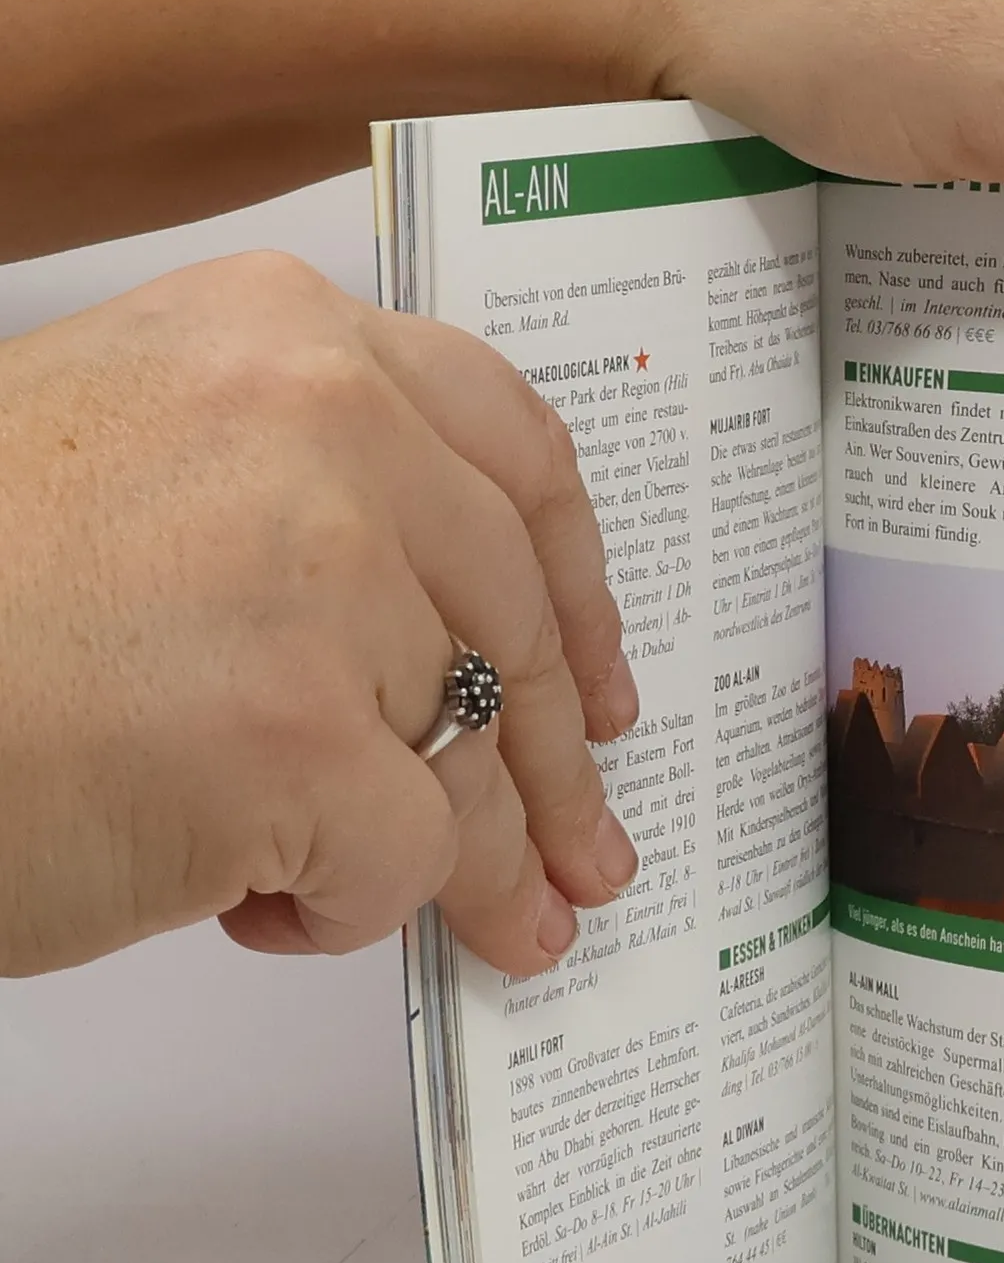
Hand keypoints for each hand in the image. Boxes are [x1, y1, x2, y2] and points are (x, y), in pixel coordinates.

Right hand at [0, 252, 640, 977]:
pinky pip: (403, 855)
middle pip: (516, 619)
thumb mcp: (144, 480)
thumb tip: (451, 671)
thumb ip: (316, 528)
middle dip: (558, 757)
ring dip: (478, 857)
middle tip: (583, 840)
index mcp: (285, 341)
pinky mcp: (300, 736)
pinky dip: (348, 909)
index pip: (513, 453)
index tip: (602, 672)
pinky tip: (262, 905)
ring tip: (506, 921)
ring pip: (469, 750)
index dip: (576, 584)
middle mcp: (321, 429)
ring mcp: (319, 579)